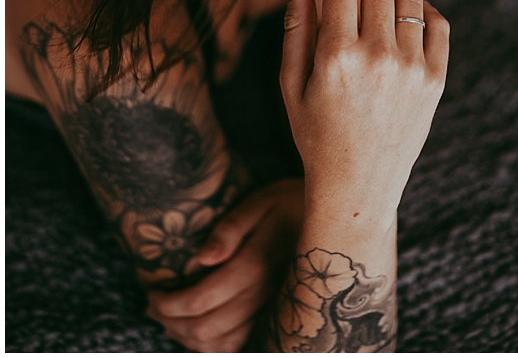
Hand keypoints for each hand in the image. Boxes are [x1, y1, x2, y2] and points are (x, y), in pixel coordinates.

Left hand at [146, 179, 303, 351]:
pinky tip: (199, 329)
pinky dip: (214, 345)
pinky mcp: (278, 315)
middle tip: (154, 307)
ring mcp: (274, 307)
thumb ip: (229, 228)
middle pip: (207, 327)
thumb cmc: (291, 201)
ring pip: (223, 343)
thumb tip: (202, 258)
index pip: (200, 300)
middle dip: (171, 322)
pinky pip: (242, 344)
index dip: (167, 304)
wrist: (337, 215)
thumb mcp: (260, 201)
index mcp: (257, 264)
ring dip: (189, 337)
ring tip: (171, 319)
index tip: (152, 294)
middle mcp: (266, 293)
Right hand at [281, 0, 447, 219]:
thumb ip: (296, 26)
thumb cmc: (315, 133)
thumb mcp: (292, 83)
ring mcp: (412, 67)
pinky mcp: (436, 79)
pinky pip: (437, 22)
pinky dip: (422, 8)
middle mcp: (378, 56)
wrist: (358, 184)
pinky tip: (404, 14)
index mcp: (336, 55)